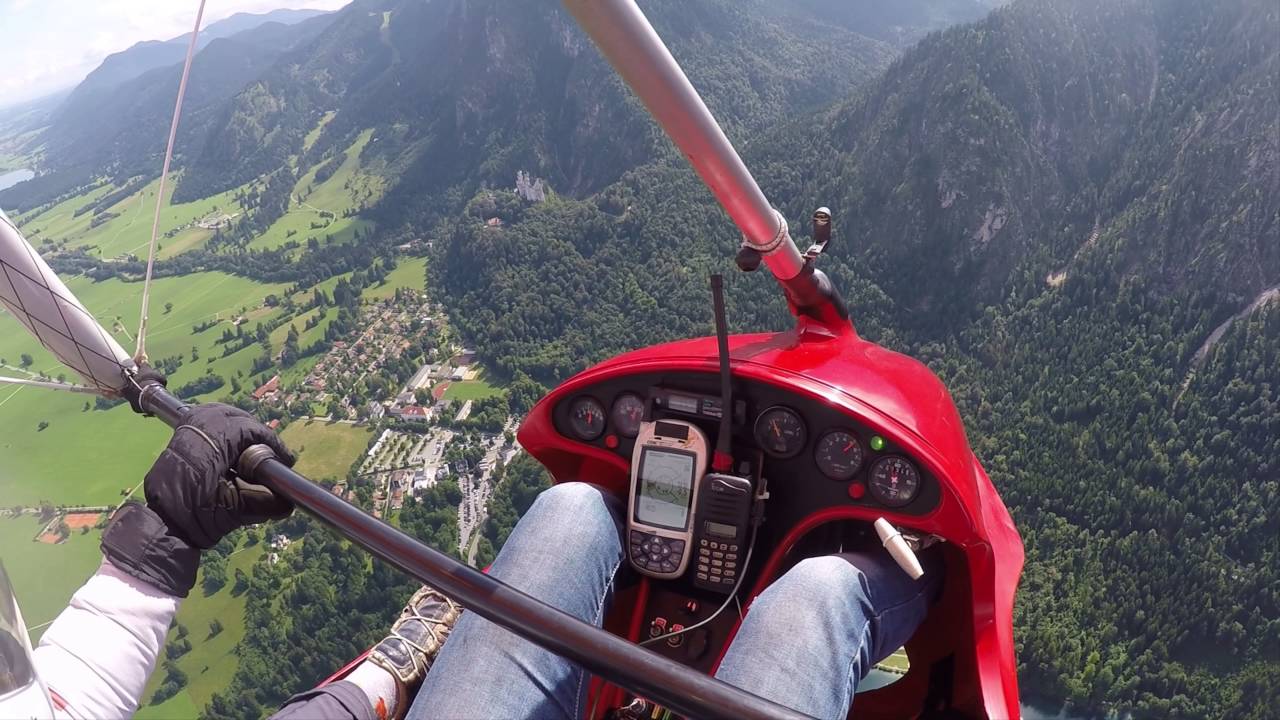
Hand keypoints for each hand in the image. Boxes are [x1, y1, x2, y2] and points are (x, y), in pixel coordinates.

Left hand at [145, 403, 295, 548]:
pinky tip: (231, 442)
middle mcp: (198, 430)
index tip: (285, 458)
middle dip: (257, 432)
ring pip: (221, 413)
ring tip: (253, 445)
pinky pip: (206, 417)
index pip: (251, 429)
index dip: (272, 442)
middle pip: (237, 417)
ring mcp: (186, 429)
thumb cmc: (197, 518)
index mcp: (212, 445)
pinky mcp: (180, 435)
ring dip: (240, 425)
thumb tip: (288, 501)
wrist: (163, 524)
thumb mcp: (235, 512)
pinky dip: (223, 424)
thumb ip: (265, 503)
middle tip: (271, 452)